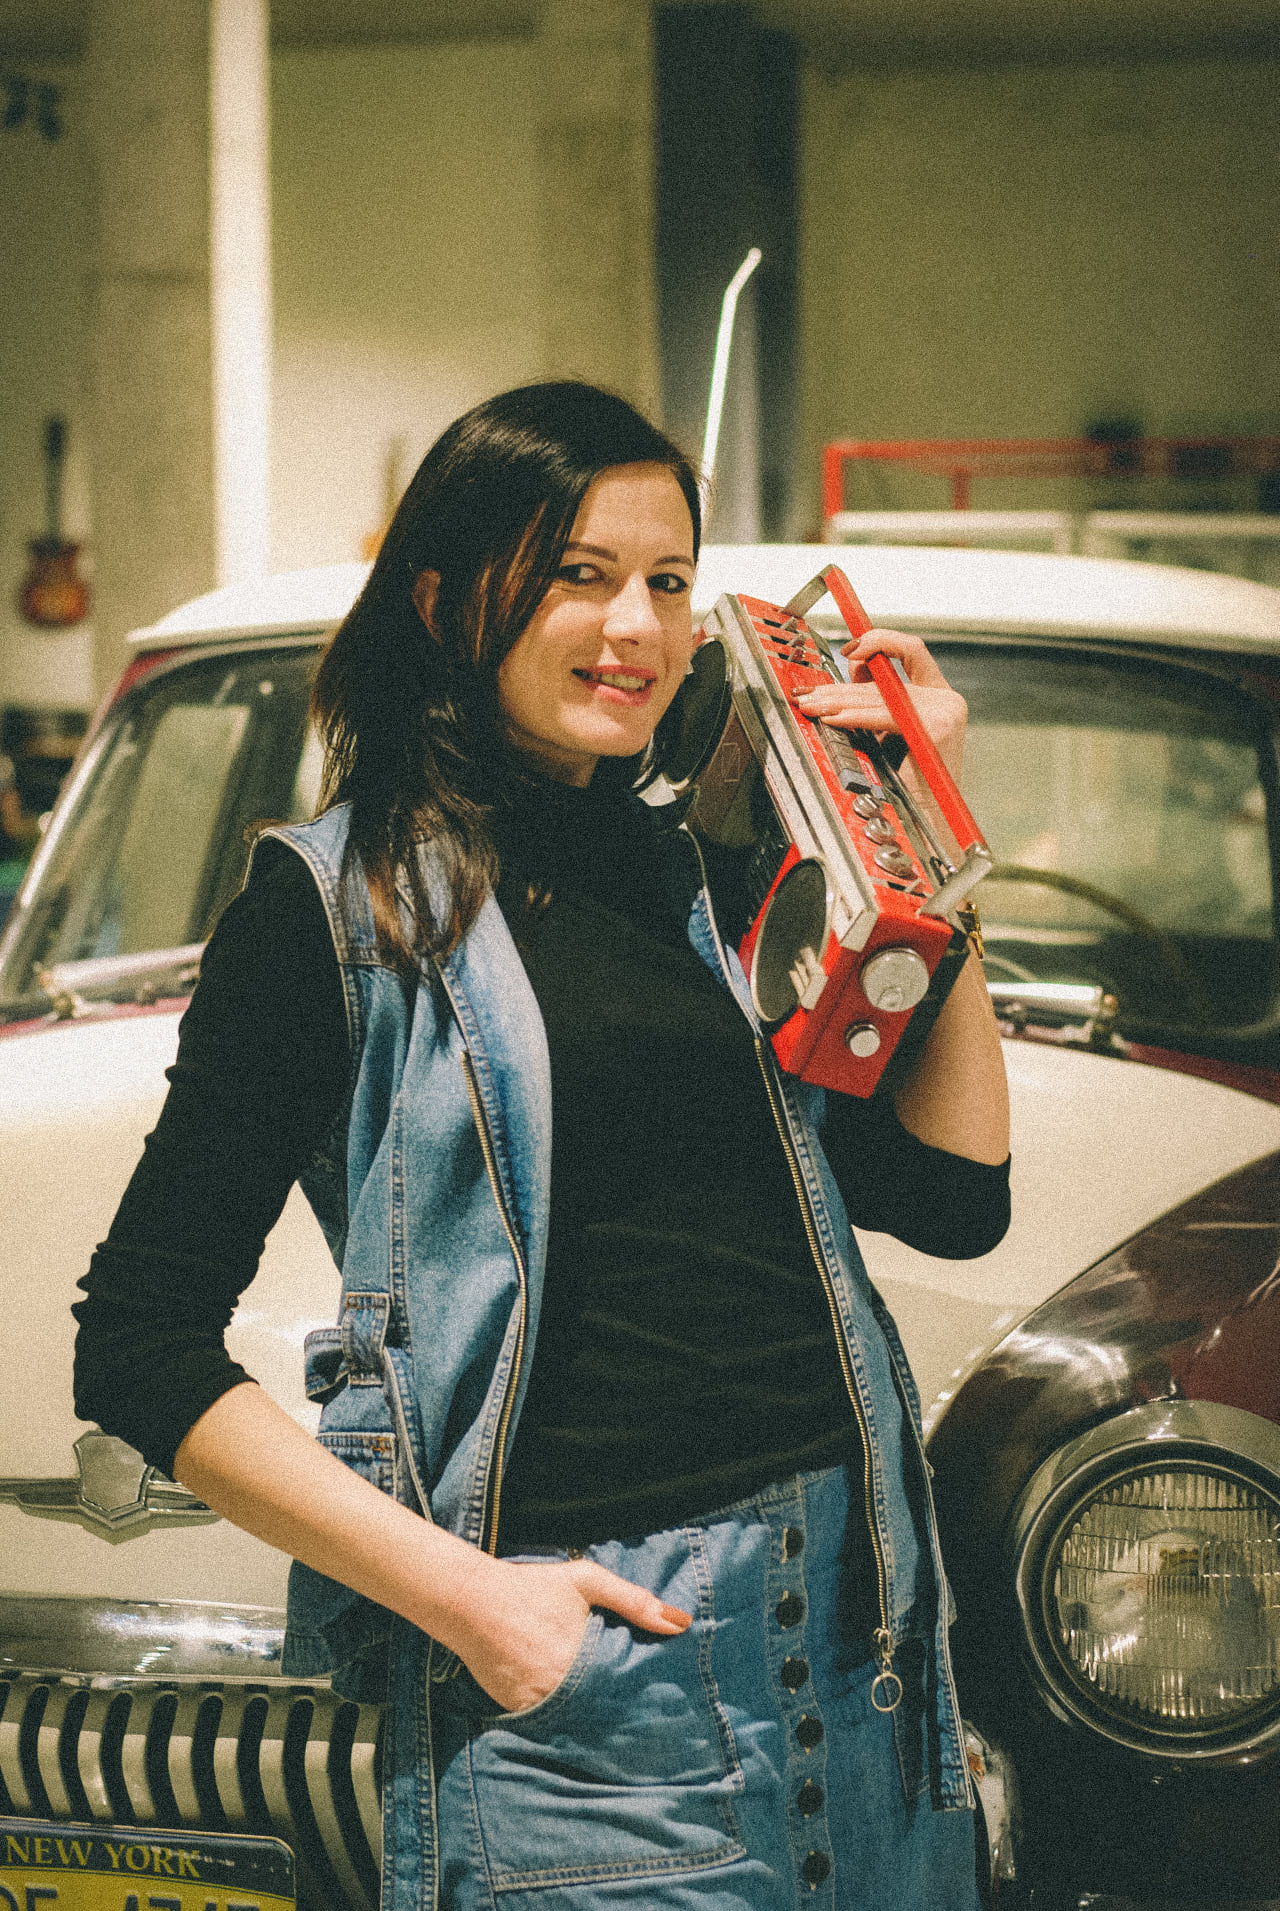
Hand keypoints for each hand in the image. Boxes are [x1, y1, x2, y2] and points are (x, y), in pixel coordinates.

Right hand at [448, 1554, 690, 1714]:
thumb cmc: (532, 1587)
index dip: (645, 1705)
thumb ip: (633, 1600)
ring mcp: (536, 1705)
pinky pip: (547, 1725)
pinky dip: (561, 1723)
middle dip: (623, 1721)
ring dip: (594, 1725)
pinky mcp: (514, 1712)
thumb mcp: (586, 1582)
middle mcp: (561, 1690)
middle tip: (649, 1731)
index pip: (626, 1695)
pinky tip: (576, 1721)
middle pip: (603, 1716)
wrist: (470, 1601)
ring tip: (620, 1734)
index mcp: (583, 1660)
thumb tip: (683, 1623)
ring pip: (576, 1725)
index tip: (666, 1714)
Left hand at [793, 627, 966, 783]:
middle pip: (883, 680)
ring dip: (838, 701)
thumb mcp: (888, 732)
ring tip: (811, 707)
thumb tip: (851, 668)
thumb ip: (875, 701)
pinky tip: (832, 718)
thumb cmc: (909, 786)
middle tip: (807, 695)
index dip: (878, 642)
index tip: (848, 649)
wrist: (929, 822)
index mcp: (939, 696)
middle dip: (839, 687)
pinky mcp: (936, 727)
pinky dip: (854, 716)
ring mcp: (945, 711)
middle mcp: (946, 699)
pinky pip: (883, 716)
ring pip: (879, 697)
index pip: (910, 650)